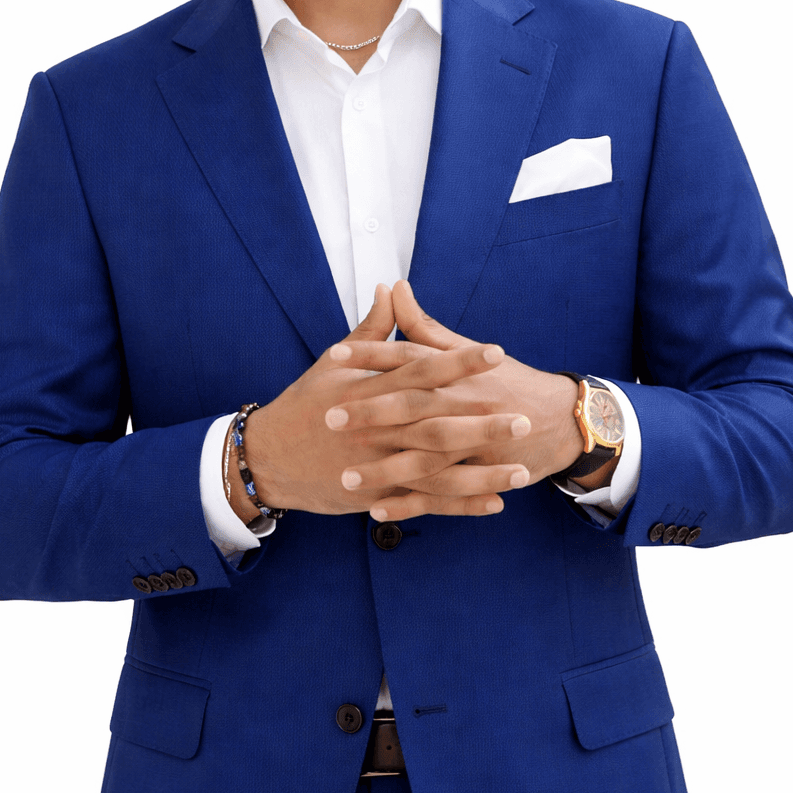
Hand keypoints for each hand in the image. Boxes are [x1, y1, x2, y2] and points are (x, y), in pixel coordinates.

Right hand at [238, 286, 534, 518]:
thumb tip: (392, 288)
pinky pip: (424, 501)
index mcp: (370, 390)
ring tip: (522, 470)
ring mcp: (377, 465)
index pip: (421, 370)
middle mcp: (376, 428)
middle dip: (481, 422)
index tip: (495, 352)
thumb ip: (371, 329)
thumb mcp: (333, 363)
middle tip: (523, 418)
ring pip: (437, 469)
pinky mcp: (376, 494)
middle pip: (435, 423)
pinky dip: (459, 503)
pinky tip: (494, 501)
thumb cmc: (304, 405)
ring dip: (481, 471)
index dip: (459, 361)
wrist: (268, 458)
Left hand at [325, 280, 585, 520]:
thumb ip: (424, 326)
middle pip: (415, 407)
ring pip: (426, 458)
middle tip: (330, 418)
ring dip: (386, 470)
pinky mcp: (482, 474)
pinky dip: (411, 505)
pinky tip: (376, 510)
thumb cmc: (506, 381)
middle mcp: (465, 404)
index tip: (333, 355)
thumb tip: (393, 287)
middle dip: (372, 413)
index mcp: (458, 371)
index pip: (409, 357)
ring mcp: (475, 444)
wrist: (563, 419)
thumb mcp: (466, 349)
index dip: (371, 355)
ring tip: (346, 477)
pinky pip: (442, 494)